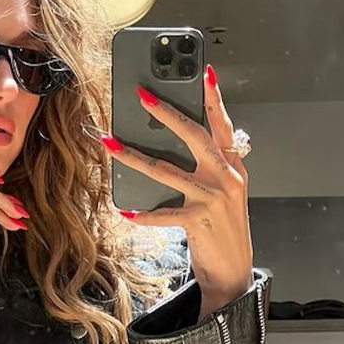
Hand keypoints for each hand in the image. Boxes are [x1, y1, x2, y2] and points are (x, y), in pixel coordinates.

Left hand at [101, 65, 252, 314]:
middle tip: (142, 95)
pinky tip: (124, 210)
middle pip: (194, 136)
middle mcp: (226, 177)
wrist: (233, 272)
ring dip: (133, 157)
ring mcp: (213, 199)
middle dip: (166, 113)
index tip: (205, 72)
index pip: (222, 125)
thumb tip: (177, 145)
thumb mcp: (224, 193)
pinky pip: (163, 213)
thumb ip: (210, 167)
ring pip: (167, 171)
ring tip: (110, 143)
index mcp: (233, 166)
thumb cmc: (223, 229)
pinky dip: (142, 214)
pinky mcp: (199, 221)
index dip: (214, 98)